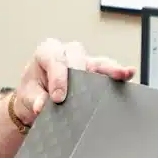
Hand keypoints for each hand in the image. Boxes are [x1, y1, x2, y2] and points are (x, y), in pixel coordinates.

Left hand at [12, 38, 133, 125]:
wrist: (37, 99)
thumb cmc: (32, 92)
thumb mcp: (28, 96)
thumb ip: (34, 99)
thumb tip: (41, 106)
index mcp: (47, 52)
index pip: (55, 59)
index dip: (58, 78)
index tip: (58, 98)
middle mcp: (67, 52)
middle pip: (77, 57)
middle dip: (80, 72)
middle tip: (82, 93)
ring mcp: (84, 61)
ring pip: (96, 61)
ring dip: (110, 68)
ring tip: (123, 74)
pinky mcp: (95, 71)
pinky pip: (108, 69)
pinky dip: (118, 73)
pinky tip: (129, 74)